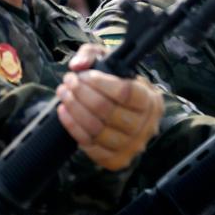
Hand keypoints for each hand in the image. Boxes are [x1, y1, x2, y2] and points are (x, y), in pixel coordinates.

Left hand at [56, 44, 163, 170]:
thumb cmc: (119, 87)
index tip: (84, 75)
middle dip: (82, 94)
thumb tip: (78, 65)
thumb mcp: (110, 63)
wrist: (127, 114)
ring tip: (64, 94)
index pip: (125, 92)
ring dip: (74, 109)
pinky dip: (73, 128)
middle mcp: (146, 126)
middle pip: (107, 110)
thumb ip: (92, 54)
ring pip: (96, 129)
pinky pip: (90, 146)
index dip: (100, 82)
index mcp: (151, 101)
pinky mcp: (116, 160)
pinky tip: (64, 112)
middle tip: (68, 82)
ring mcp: (132, 146)